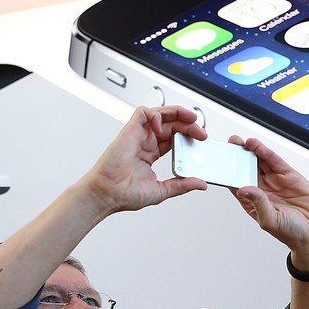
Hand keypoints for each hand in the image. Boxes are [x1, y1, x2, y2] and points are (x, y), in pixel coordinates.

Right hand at [79, 106, 207, 215]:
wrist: (107, 195)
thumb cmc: (125, 194)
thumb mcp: (162, 190)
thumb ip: (181, 185)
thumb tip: (201, 183)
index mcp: (151, 154)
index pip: (174, 138)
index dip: (188, 136)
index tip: (201, 142)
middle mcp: (145, 143)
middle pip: (170, 124)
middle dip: (188, 125)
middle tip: (202, 133)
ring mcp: (138, 136)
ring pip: (160, 114)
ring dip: (177, 113)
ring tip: (192, 120)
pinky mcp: (129, 131)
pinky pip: (143, 113)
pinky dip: (156, 114)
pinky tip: (162, 126)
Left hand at [228, 136, 308, 268]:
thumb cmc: (290, 232)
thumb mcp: (270, 220)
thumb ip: (257, 203)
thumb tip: (243, 189)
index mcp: (252, 201)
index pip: (236, 183)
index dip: (228, 172)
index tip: (220, 162)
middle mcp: (261, 189)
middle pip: (245, 168)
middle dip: (237, 156)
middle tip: (230, 145)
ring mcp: (274, 181)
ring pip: (259, 161)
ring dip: (250, 150)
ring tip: (241, 142)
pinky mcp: (288, 175)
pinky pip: (274, 160)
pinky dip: (265, 151)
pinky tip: (256, 145)